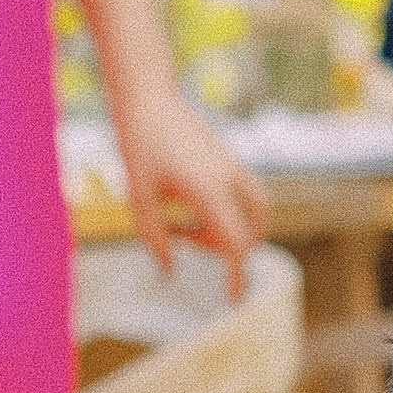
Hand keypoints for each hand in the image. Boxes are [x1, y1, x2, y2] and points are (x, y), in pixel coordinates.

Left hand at [112, 84, 266, 295]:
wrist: (148, 94)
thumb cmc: (139, 143)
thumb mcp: (137, 197)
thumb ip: (153, 237)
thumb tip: (170, 270)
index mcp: (210, 190)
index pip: (237, 243)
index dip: (238, 274)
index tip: (234, 298)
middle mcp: (229, 178)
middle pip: (252, 230)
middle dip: (226, 247)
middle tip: (185, 239)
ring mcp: (231, 165)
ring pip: (255, 210)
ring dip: (232, 227)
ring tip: (187, 223)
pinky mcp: (226, 158)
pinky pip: (241, 194)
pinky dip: (223, 209)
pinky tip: (185, 201)